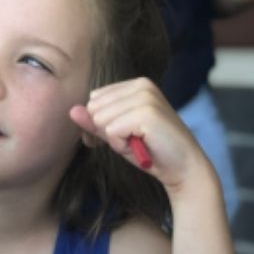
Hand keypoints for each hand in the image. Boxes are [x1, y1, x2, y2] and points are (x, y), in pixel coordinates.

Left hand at [70, 78, 212, 193]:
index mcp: (136, 84)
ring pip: (101, 120)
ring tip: (139, 142)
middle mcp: (142, 85)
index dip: (101, 124)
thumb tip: (71, 110)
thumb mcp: (117, 135)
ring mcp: (145, 97)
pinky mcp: (147, 113)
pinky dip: (121, 145)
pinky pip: (111, 131)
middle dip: (108, 131)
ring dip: (116, 140)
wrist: (182, 168)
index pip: (94, 100)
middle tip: (134, 139)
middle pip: (94, 108)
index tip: (124, 134)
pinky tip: (142, 146)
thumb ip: (95, 122)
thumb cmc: (150, 151)